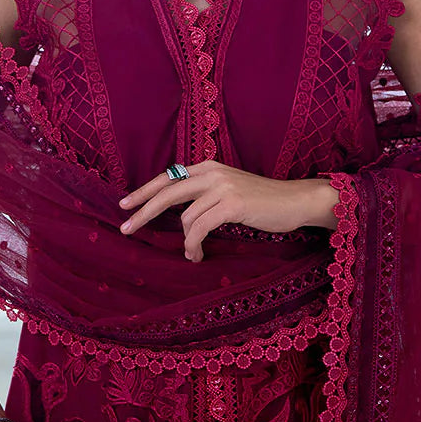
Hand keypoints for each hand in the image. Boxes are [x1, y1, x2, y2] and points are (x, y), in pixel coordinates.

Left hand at [118, 160, 338, 260]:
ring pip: (186, 216)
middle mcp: (212, 172)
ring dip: (185, 241)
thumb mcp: (229, 190)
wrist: (295, 201)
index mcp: (208, 167)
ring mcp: (223, 187)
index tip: (124, 204)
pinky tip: (197, 254)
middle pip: (167, 192)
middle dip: (143, 212)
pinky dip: (195, 244)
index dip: (144, 191)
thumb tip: (179, 213)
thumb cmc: (263, 201)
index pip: (167, 177)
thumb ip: (205, 194)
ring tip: (192, 253)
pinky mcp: (233, 204)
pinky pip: (201, 227)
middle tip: (126, 229)